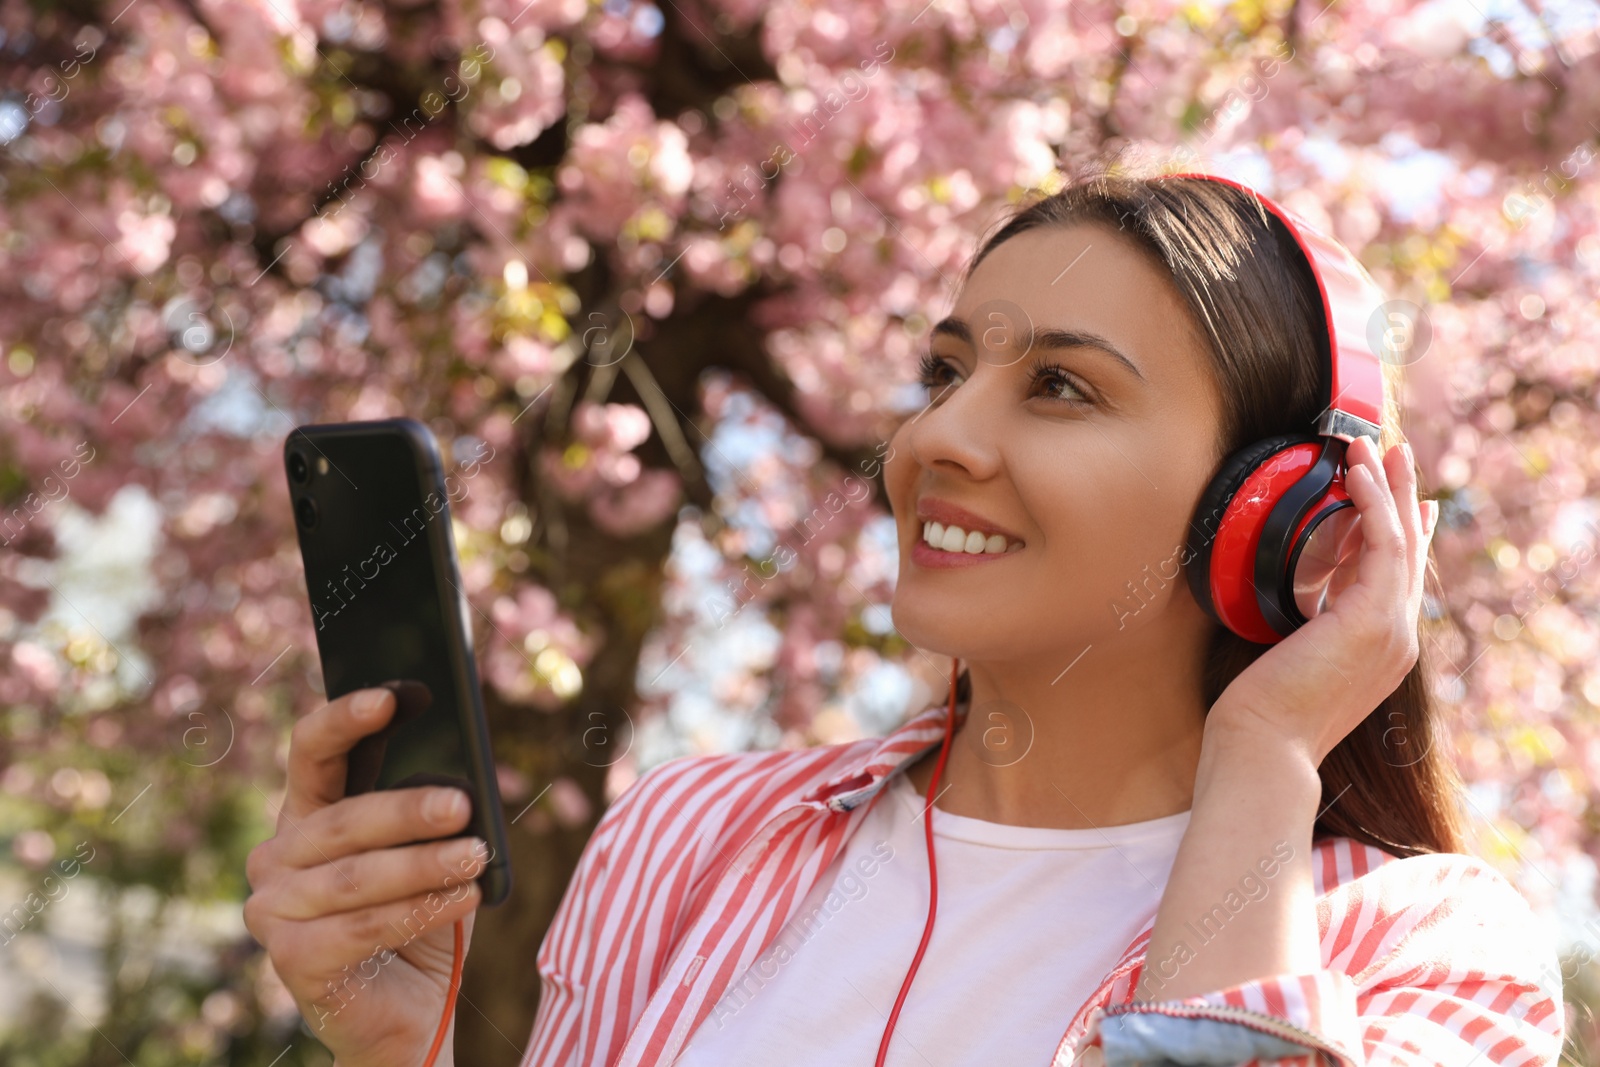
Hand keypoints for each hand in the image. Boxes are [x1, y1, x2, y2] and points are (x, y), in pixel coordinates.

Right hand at [243, 688, 486, 1066]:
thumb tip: (465, 770)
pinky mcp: (290, 958)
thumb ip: (433, 810)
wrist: (410, 1012)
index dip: (345, 719)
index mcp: (307, 814)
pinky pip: (361, 926)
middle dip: (408, 810)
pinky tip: (463, 898)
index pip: (312, 751)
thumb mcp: (432, 853)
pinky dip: (418, 910)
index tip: (392, 697)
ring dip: (423, 864)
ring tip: (477, 857)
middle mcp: (277, 857)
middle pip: (343, 819)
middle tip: (464, 805)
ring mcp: (273, 909)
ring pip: (356, 876)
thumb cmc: (422, 918)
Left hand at [1206, 436, 1439, 766]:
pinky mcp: (1376, 620)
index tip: (1410, 501)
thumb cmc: (1263, 712)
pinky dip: (1373, 504)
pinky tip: (1357, 475)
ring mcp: (1394, 630)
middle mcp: (1398, 639)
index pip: (1401, 579)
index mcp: (1381, 649)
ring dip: (1387, 487)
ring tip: (1372, 444)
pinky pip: (1383, 545)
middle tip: (1398, 452)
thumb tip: (1299, 589)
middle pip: (1410, 552)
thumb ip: (1309, 622)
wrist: (1264, 747)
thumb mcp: (1293, 655)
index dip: (1406, 533)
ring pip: (1401, 541)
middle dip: (1404, 497)